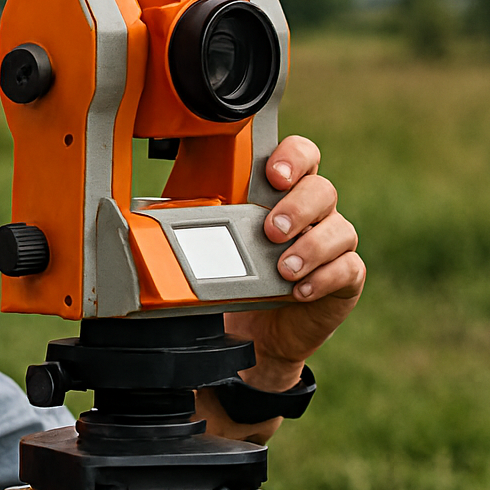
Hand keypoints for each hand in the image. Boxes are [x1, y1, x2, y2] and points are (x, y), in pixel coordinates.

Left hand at [205, 135, 364, 442]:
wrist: (253, 333)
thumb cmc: (235, 278)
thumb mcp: (212, 245)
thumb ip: (196, 221)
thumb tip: (143, 214)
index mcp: (282, 192)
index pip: (302, 156)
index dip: (293, 157)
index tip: (272, 174)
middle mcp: (312, 213)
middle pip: (322, 189)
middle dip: (297, 206)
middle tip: (271, 229)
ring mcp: (331, 244)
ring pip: (339, 229)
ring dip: (310, 247)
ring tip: (282, 267)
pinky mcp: (344, 277)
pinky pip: (346, 269)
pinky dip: (323, 278)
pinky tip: (298, 290)